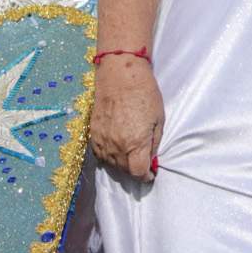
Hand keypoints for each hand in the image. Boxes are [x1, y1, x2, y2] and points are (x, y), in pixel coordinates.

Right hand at [90, 56, 163, 179]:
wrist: (120, 75)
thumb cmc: (145, 94)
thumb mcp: (158, 120)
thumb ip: (153, 145)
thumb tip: (151, 161)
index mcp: (135, 144)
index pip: (138, 173)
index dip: (146, 176)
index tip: (150, 172)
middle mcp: (116, 147)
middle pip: (124, 171)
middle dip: (135, 170)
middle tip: (142, 161)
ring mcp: (102, 141)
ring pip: (111, 164)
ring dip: (122, 164)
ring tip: (130, 153)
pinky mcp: (93, 133)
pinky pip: (100, 154)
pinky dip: (109, 155)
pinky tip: (117, 147)